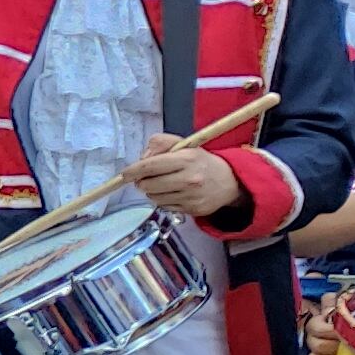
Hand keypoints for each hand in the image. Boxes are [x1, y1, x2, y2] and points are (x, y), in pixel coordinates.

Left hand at [126, 136, 242, 221]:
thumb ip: (159, 144)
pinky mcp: (193, 210)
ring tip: (162, 184)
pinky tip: (172, 193)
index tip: (124, 174)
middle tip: (145, 178)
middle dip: (141, 182)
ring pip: (154, 197)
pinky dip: (163, 200)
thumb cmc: (200, 161)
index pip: (150, 166)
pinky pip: (165, 207)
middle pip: (148, 184)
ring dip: (152, 191)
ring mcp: (192, 196)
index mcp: (186, 159)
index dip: (133, 170)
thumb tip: (141, 159)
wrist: (229, 181)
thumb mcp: (183, 144)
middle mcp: (189, 178)